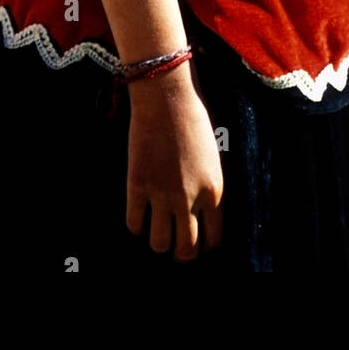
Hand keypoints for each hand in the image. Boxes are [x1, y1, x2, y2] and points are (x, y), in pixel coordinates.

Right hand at [125, 62, 223, 261]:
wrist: (166, 97)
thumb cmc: (193, 119)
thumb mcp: (212, 156)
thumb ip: (207, 186)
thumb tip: (199, 210)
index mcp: (214, 190)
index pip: (214, 239)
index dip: (205, 246)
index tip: (198, 242)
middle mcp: (190, 198)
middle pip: (186, 249)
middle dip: (182, 252)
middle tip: (176, 243)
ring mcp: (162, 194)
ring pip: (159, 243)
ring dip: (158, 241)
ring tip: (157, 230)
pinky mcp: (137, 186)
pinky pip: (134, 224)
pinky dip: (136, 225)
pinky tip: (139, 215)